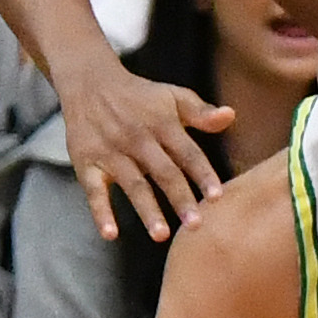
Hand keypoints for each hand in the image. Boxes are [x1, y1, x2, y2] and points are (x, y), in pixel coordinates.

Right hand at [56, 55, 231, 243]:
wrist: (89, 82)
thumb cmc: (139, 96)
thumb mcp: (172, 97)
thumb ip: (201, 112)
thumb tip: (231, 115)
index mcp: (163, 124)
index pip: (187, 152)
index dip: (202, 174)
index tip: (217, 197)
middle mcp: (138, 138)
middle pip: (163, 172)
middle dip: (180, 198)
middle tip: (195, 226)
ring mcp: (111, 152)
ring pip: (133, 184)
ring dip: (147, 210)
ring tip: (162, 235)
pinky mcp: (87, 163)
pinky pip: (93, 191)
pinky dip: (100, 213)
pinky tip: (110, 235)